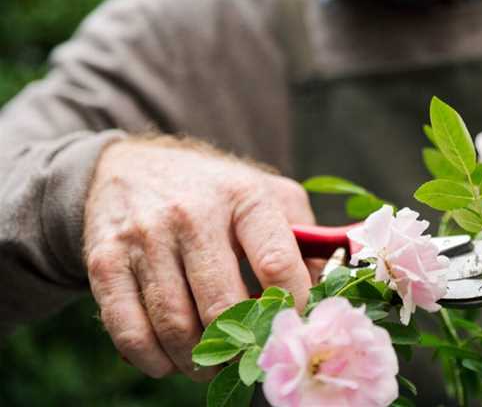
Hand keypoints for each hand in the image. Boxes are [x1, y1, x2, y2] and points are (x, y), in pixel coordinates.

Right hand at [83, 136, 314, 379]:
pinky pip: (129, 332)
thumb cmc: (215, 191)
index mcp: (244, 197)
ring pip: (176, 326)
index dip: (291, 307)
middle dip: (242, 346)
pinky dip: (154, 360)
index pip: (279, 264)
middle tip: (249, 357)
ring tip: (213, 364)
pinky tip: (170, 359)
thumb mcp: (267, 194)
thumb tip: (327, 292)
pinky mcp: (105, 262)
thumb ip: (305, 238)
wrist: (130, 167)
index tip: (292, 325)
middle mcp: (193, 214)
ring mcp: (145, 238)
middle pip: (223, 306)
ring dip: (199, 362)